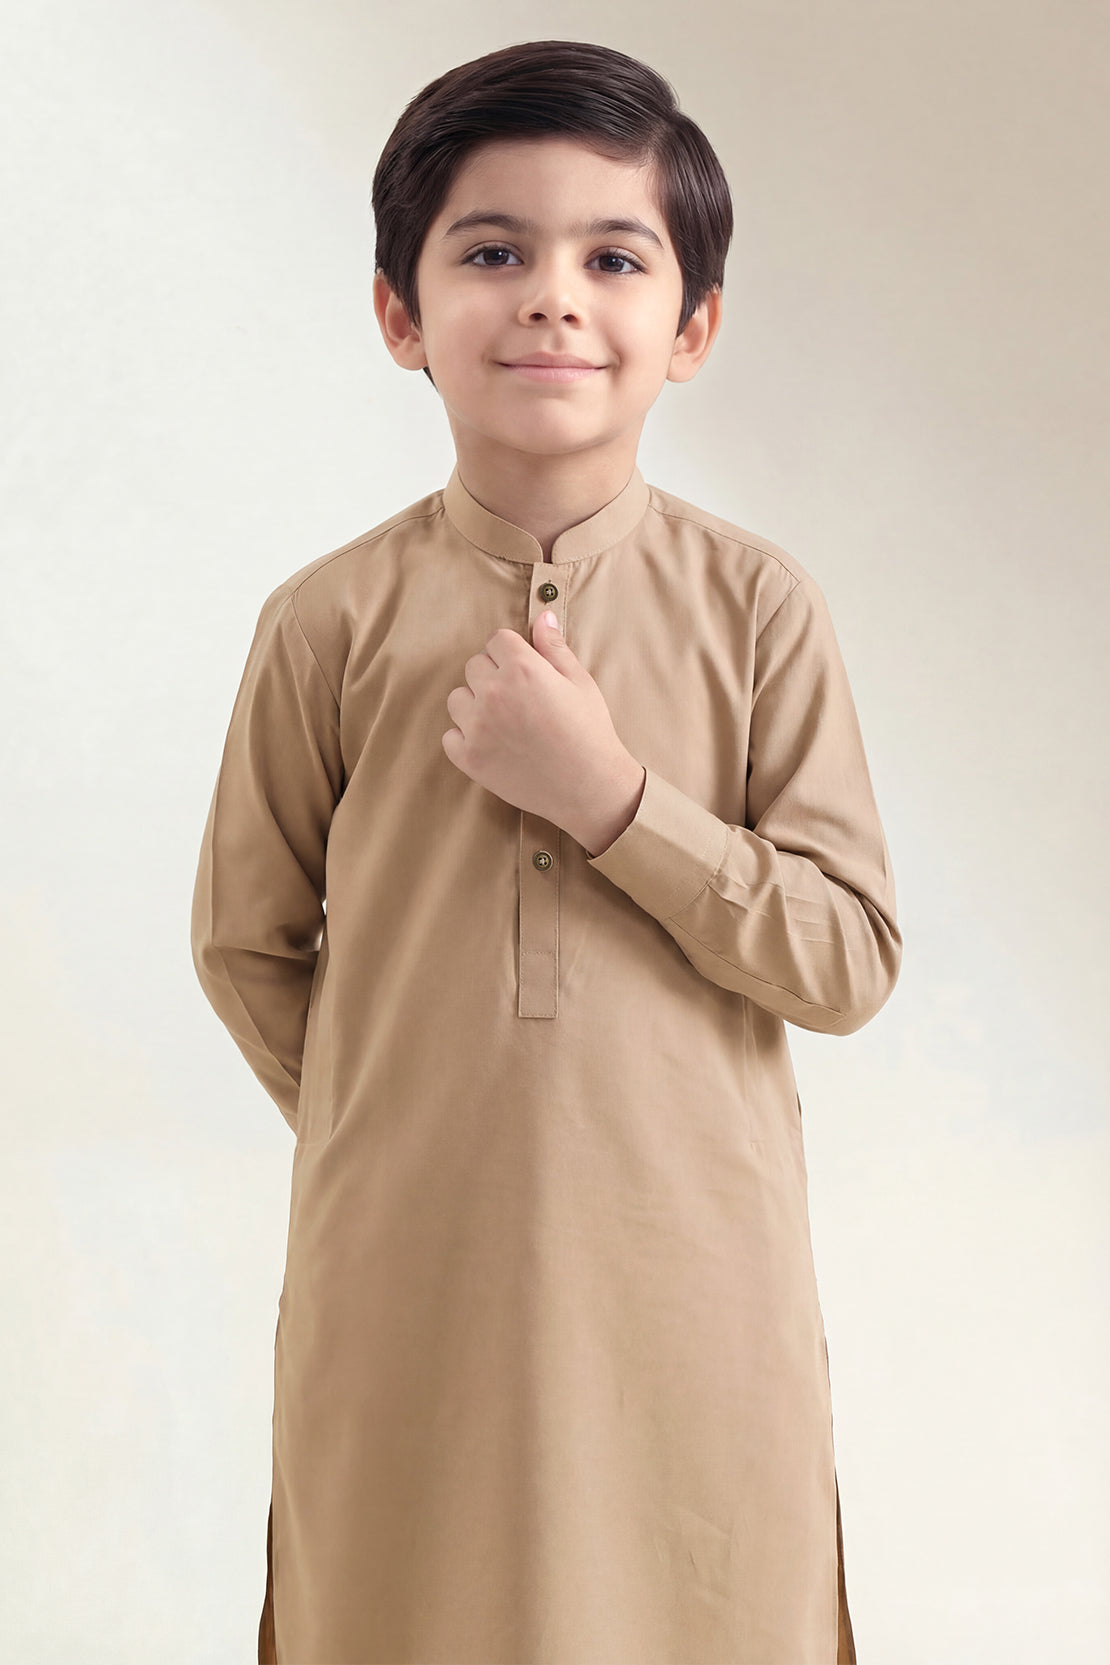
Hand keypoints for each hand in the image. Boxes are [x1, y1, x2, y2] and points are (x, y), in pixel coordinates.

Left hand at [442, 610, 644, 850]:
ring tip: (504, 722)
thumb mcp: (580, 683)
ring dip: (475, 705)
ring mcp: (477, 727)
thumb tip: (541, 616)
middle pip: (474, 666)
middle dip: (494, 676)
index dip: (512, 654)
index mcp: (523, 669)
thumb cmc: (590, 732)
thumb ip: (554, 648)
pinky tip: (493, 744)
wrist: (589, 788)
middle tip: (519, 700)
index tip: (526, 672)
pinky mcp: (469, 757)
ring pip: (457, 698)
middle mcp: (494, 693)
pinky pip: (451, 735)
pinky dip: (466, 738)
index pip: (496, 640)